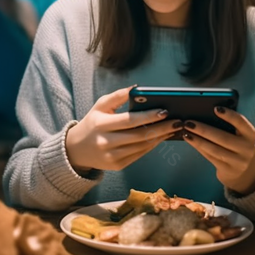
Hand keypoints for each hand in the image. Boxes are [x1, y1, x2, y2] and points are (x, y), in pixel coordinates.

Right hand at [65, 86, 181, 173]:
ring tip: (173, 128)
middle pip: (139, 136)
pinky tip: (162, 137)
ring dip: (160, 137)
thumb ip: (118, 96)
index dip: (149, 116)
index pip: (129, 120)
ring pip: (142, 147)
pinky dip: (152, 146)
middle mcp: (106, 142)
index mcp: (101, 124)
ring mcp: (112, 156)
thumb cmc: (92, 123)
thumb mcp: (100, 106)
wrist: (76, 150)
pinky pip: (139, 155)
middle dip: (161, 128)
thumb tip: (136, 88)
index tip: (165, 111)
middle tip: (177, 121)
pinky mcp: (117, 166)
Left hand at [182, 107, 254, 195]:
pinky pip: (210, 157)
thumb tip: (205, 113)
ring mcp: (238, 161)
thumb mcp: (240, 134)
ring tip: (185, 132)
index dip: (229, 115)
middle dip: (204, 130)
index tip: (215, 108)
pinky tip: (190, 140)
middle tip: (188, 122)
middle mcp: (246, 148)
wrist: (246, 169)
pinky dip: (199, 148)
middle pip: (223, 138)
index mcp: (250, 134)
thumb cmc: (238, 143)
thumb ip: (229, 124)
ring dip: (198, 140)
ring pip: (214, 150)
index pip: (241, 122)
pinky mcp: (227, 170)